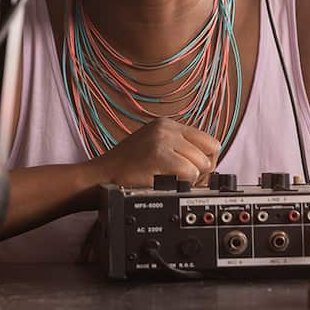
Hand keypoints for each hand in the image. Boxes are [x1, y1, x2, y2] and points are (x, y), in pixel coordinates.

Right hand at [90, 118, 221, 187]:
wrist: (99, 178)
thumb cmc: (125, 169)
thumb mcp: (153, 148)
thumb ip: (177, 149)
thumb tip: (208, 163)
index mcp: (167, 124)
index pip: (208, 141)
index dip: (206, 161)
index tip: (195, 174)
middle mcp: (166, 128)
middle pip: (210, 152)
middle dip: (203, 171)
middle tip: (186, 181)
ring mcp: (162, 139)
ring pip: (202, 163)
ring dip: (192, 180)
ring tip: (173, 183)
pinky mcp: (158, 155)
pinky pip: (190, 172)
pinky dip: (184, 184)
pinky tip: (167, 184)